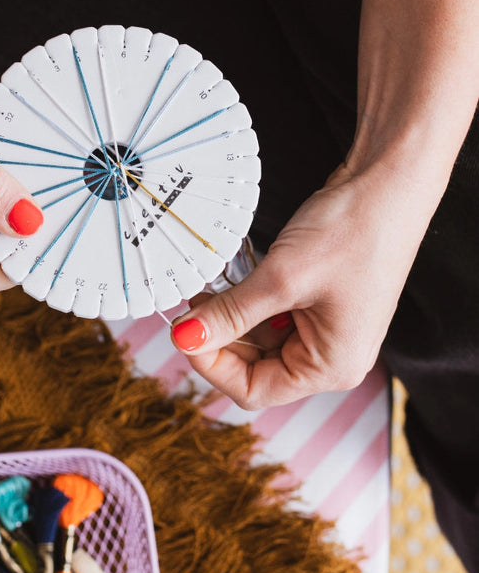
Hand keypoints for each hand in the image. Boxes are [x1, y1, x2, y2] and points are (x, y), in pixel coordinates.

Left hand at [169, 162, 428, 407]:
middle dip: (219, 337)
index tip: (184, 330)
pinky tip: (232, 277)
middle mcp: (331, 357)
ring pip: (259, 339)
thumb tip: (185, 338)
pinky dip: (248, 299)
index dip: (211, 363)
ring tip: (209, 285)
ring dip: (230, 315)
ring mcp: (327, 329)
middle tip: (190, 303)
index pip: (253, 389)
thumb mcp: (280, 278)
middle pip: (255, 367)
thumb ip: (230, 314)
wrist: (389, 182)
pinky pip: (272, 314)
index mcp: (331, 367)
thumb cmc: (353, 232)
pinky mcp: (319, 302)